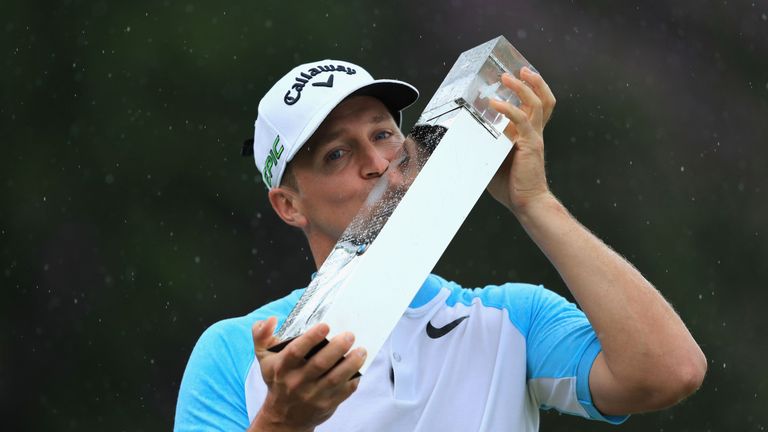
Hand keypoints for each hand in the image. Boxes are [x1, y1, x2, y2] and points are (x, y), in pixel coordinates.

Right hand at [247, 317, 365, 431]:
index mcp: (282, 367)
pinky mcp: (327, 404)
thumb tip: (269, 320)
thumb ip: (261, 335)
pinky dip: (354, 378)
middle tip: (349, 335)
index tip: (325, 326)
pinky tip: (360, 366)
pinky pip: (344, 391)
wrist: (283, 417)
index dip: (311, 338)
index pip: (296, 351)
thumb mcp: (264, 358)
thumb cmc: (277, 380)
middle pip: (320, 364)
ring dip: (351, 363)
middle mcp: (297, 382)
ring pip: (335, 378)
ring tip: (361, 350)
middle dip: (337, 347)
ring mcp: (313, 395)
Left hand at [486, 67, 555, 213]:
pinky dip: (508, 109)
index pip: (534, 107)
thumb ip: (486, 146)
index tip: (515, 78)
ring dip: (521, 87)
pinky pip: (521, 120)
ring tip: (508, 77)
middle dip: (534, 81)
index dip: (529, 90)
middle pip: (544, 99)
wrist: (526, 202)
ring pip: (536, 103)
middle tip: (520, 70)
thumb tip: (463, 139)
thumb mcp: (494, 159)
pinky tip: (495, 103)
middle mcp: (534, 132)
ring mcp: (534, 136)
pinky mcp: (531, 144)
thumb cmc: (510, 185)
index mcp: (528, 134)